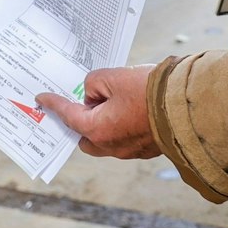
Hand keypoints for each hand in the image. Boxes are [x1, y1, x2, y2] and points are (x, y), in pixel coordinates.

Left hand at [36, 64, 159, 159]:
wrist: (184, 106)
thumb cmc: (149, 92)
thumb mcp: (113, 77)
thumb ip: (95, 84)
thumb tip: (95, 94)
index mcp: (97, 129)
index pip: (68, 115)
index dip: (54, 104)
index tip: (42, 99)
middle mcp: (111, 146)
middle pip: (85, 137)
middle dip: (82, 121)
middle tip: (87, 102)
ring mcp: (130, 150)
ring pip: (106, 139)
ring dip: (104, 123)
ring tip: (112, 102)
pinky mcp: (147, 149)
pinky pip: (126, 139)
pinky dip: (122, 126)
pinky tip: (131, 111)